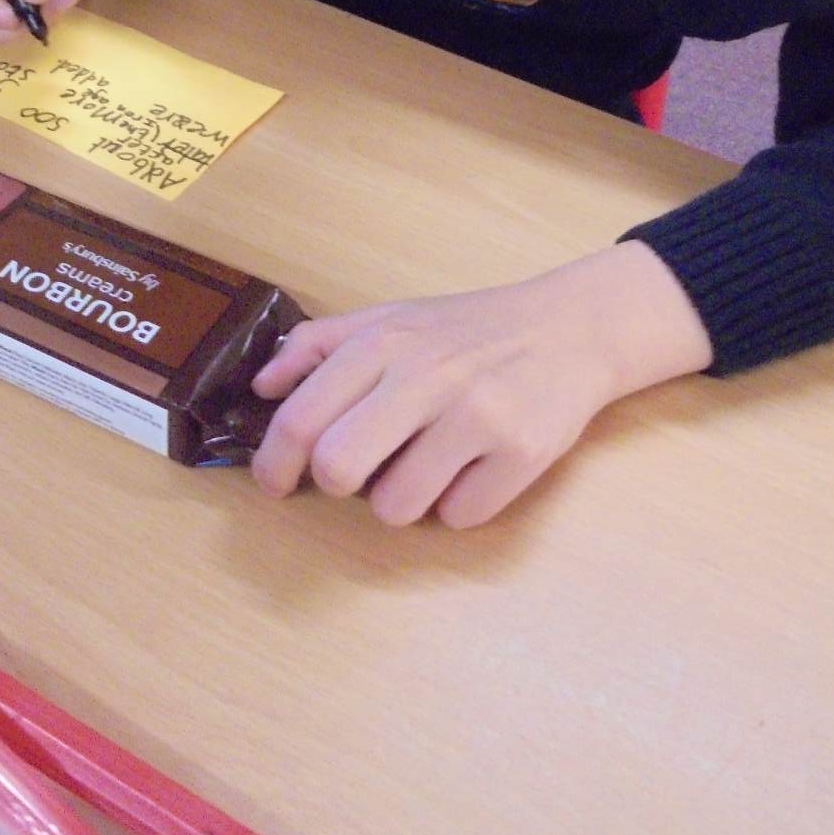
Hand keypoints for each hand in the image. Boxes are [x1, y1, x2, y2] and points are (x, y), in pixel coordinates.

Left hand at [251, 243, 712, 527]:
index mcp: (385, 342)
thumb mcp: (391, 318)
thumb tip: (262, 388)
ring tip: (427, 463)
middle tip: (357, 474)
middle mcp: (429, 376)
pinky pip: (459, 517)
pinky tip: (473, 468)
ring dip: (402, 499)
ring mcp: (479, 417)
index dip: (275, 462)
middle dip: (338, 484)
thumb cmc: (468, 329)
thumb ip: (320, 346)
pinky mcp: (523, 455)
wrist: (570, 328)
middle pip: (341, 469)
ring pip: (397, 507)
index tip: (275, 482)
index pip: (303, 418)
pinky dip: (458, 503)